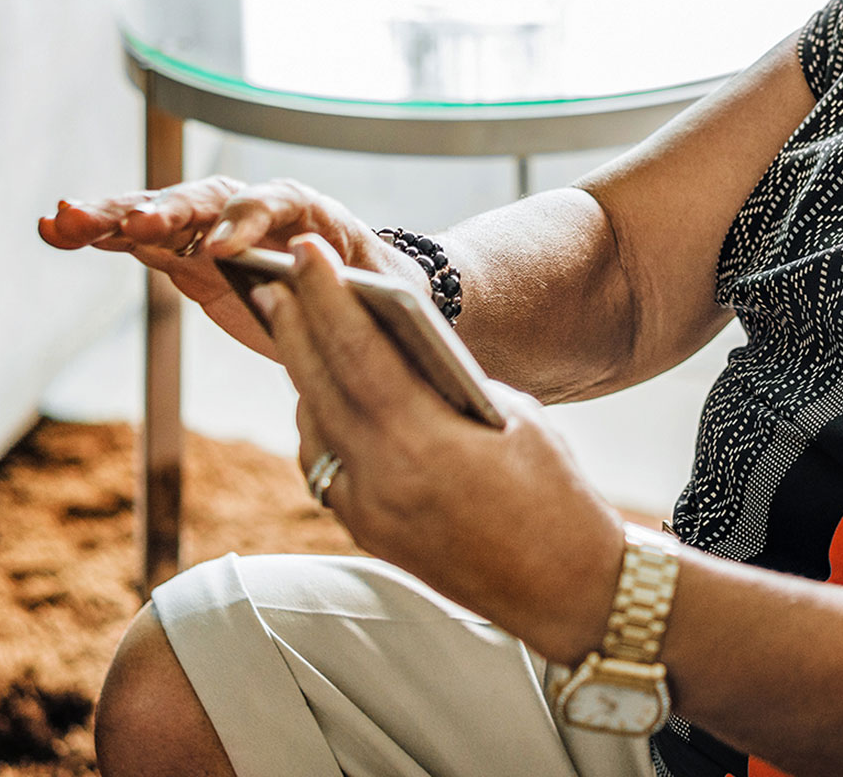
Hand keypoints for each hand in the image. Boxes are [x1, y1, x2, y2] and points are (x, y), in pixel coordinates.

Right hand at [37, 178, 407, 360]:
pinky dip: (103, 235)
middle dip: (164, 209)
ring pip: (161, 214)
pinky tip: (57, 231)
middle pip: (205, 199)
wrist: (365, 294)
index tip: (223, 248)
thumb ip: (350, 288)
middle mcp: (255, 209)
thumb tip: (330, 282)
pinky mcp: (189, 256)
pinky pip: (143, 239)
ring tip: (62, 220)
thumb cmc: (380, 291)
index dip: (248, 220)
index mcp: (309, 210)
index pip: (275, 201)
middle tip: (128, 222)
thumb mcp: (381, 291)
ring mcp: (216, 229)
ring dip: (112, 216)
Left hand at [263, 235, 625, 663]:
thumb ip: (447, 384)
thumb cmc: (556, 492)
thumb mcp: (513, 417)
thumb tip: (399, 352)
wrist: (567, 589)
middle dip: (296, 327)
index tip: (306, 254)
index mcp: (426, 446)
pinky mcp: (368, 534)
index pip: (358, 356)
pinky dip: (321, 422)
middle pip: (320, 388)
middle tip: (276, 277)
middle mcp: (383, 483)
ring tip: (295, 326)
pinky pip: (326, 465)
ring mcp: (369, 515)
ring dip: (304, 374)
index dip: (327, 298)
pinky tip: (324, 394)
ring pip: (315, 428)